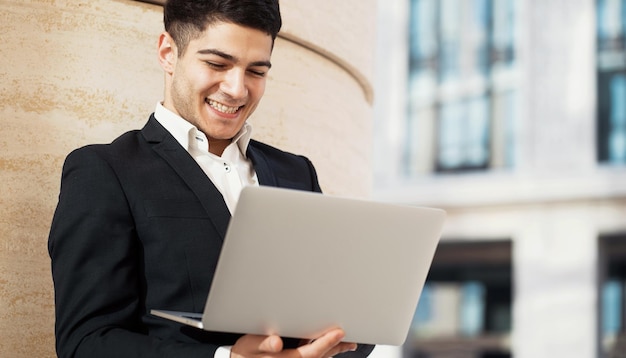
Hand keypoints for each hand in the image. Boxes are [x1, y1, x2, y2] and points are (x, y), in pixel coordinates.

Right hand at [231, 328, 356, 357]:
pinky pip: (311, 357)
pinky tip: (329, 349)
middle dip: (335, 347)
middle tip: (350, 338)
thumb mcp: (249, 346)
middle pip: (320, 357)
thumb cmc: (244, 354)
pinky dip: (323, 353)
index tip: (339, 332)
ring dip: (332, 351)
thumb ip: (263, 343)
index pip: (311, 353)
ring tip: (347, 344)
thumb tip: (277, 342)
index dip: (326, 343)